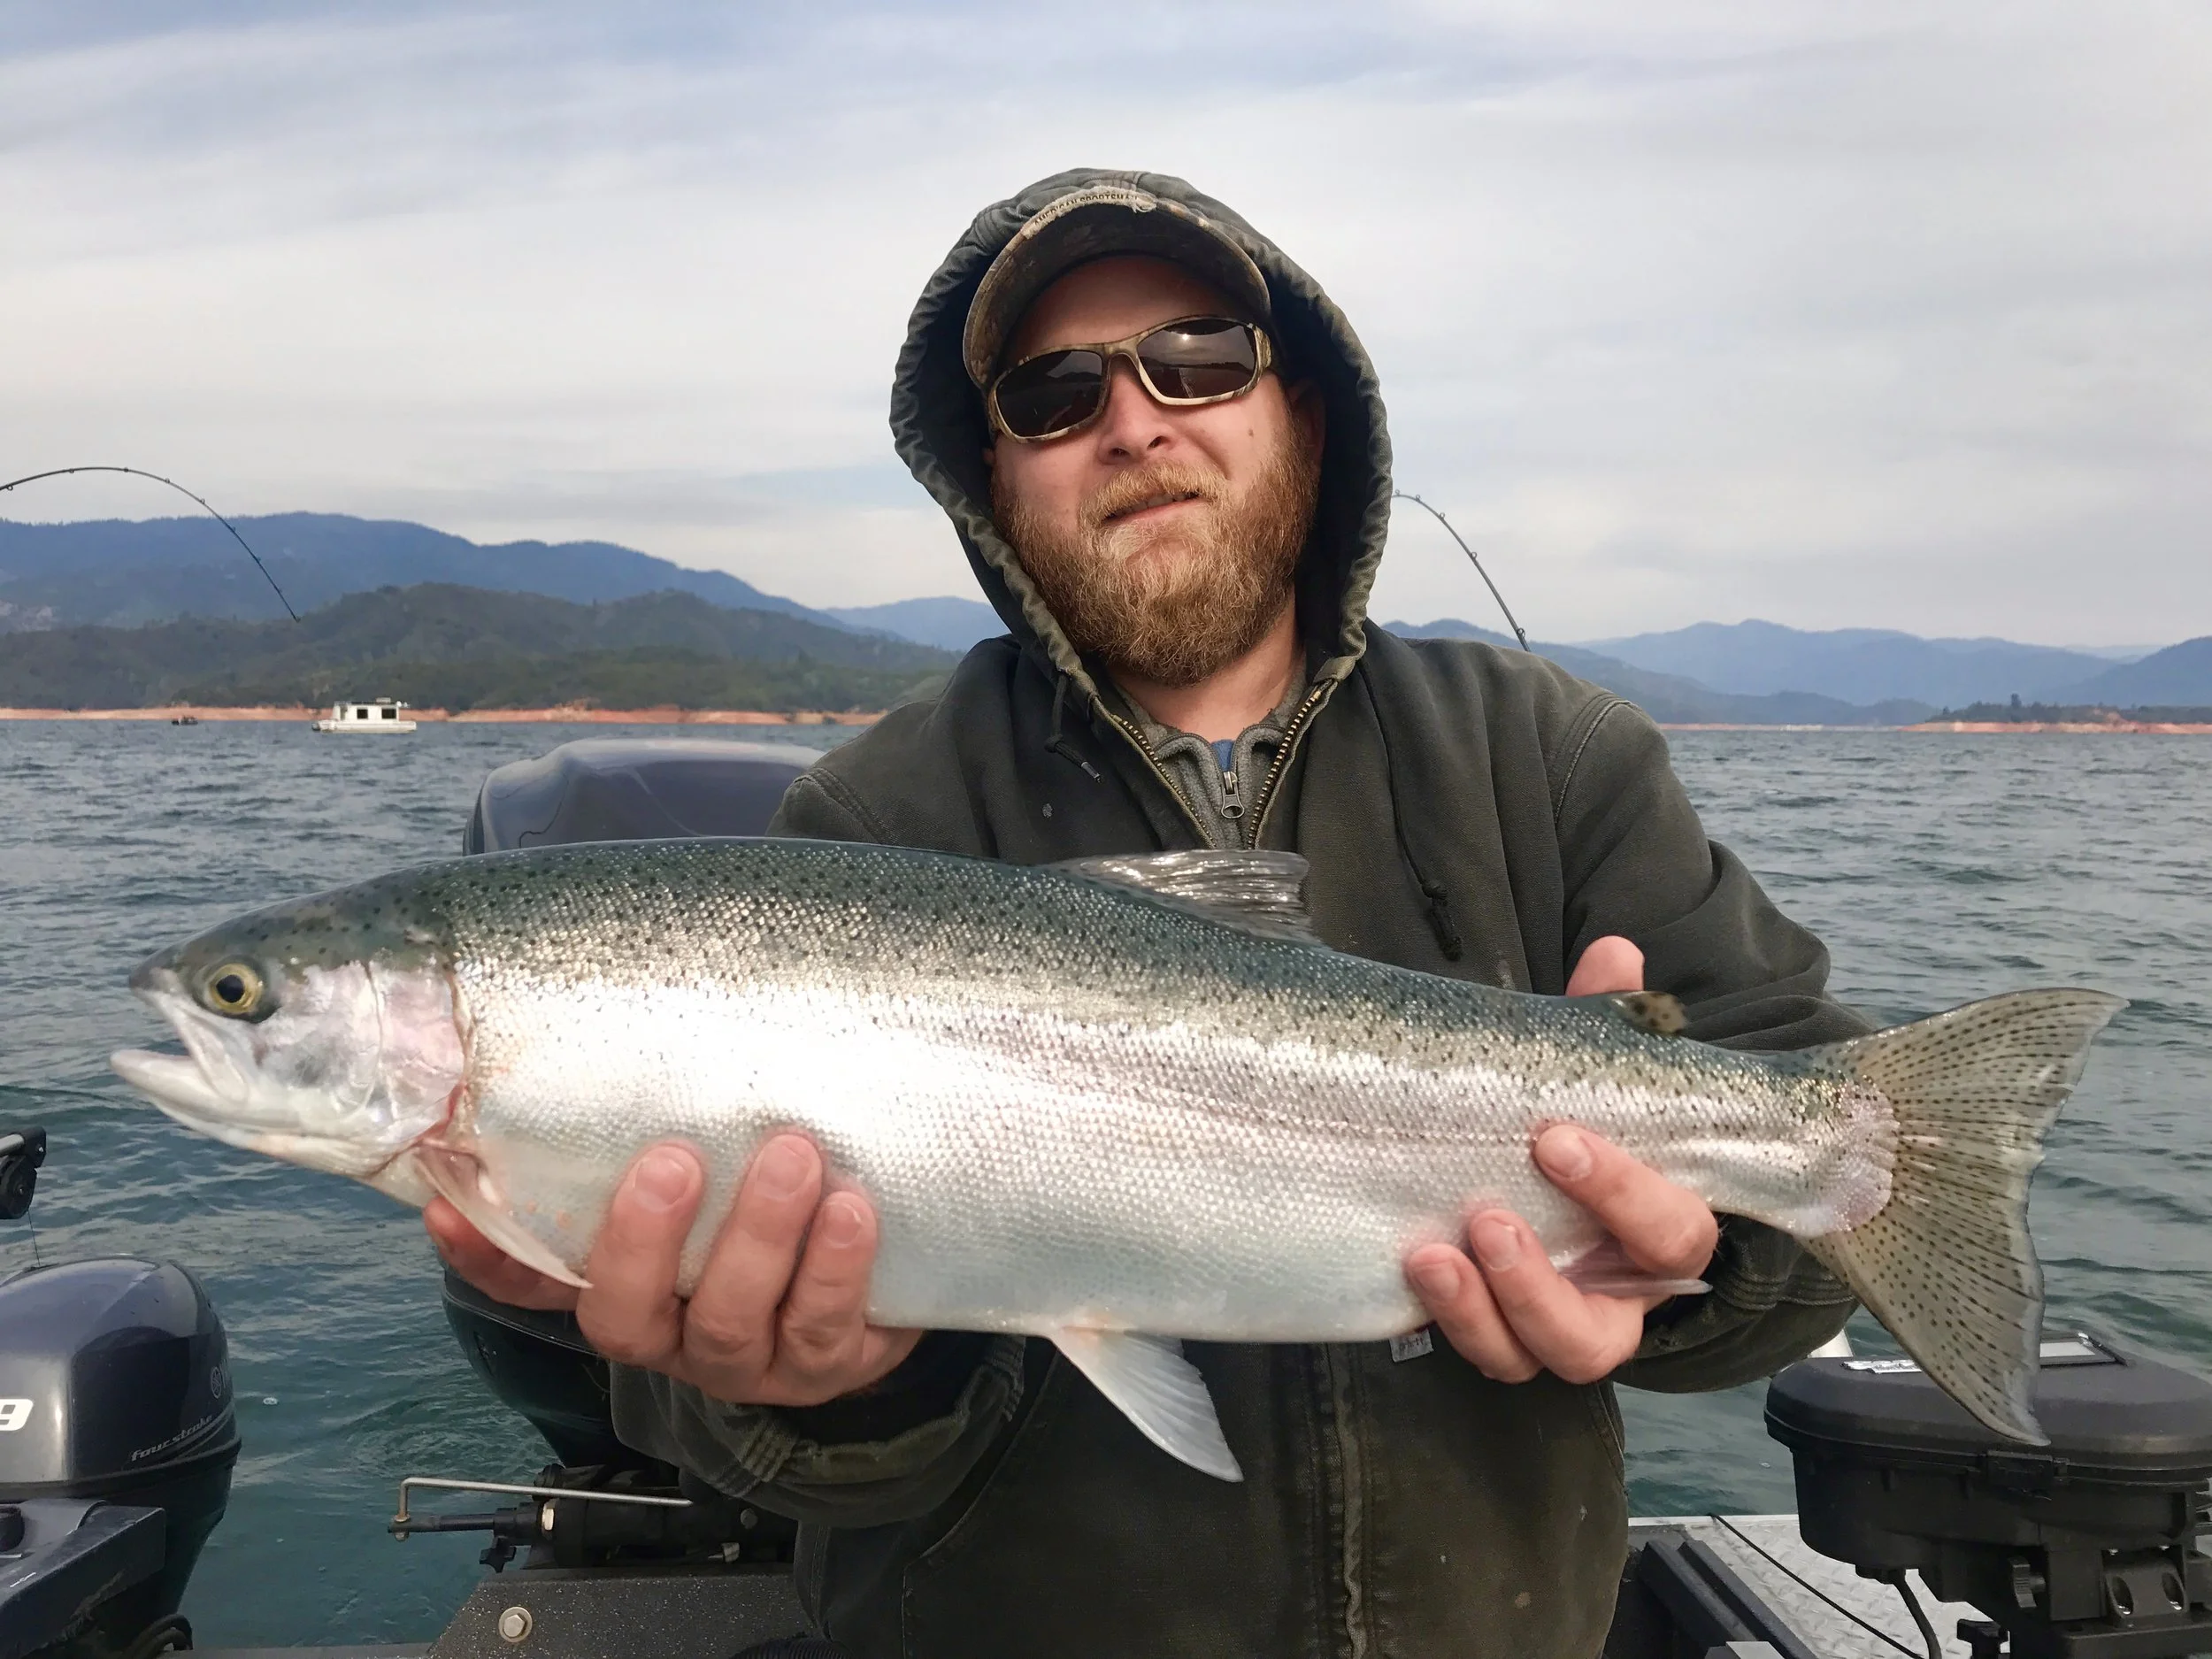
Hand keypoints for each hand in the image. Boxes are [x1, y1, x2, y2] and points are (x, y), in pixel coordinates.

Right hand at [427, 1135, 922, 1405]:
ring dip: (757, 1237)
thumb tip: (607, 1038)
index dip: (487, 1255)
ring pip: (728, 1319)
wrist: (883, 1276)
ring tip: (791, 1158)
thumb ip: (662, 1129)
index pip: (532, 1282)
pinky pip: (822, 1326)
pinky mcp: (824, 1364)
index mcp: (624, 1285)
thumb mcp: (716, 1168)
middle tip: (672, 1161)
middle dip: (644, 1240)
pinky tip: (852, 1211)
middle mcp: (670, 1333)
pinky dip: (835, 1267)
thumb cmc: (775, 1202)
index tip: (447, 1204)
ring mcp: (745, 1360)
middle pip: (627, 1314)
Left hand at [1403, 935, 1719, 1385]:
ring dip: (1485, 1310)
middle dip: (1542, 1279)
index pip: (1671, 1235)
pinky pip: (1480, 1350)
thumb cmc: (1580, 1126)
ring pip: (1536, 1356)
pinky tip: (1412, 1263)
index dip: (1623, 1195)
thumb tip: (1613, 952)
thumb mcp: (1589, 1077)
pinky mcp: (1495, 1333)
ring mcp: (1550, 1325)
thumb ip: (1603, 1022)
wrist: (1540, 1177)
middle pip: (1602, 1333)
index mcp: (1658, 1233)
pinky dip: (1449, 1319)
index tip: (1555, 1137)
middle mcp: (1612, 1296)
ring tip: (1435, 1251)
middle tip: (1489, 1214)